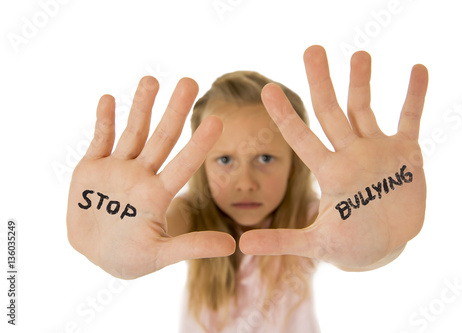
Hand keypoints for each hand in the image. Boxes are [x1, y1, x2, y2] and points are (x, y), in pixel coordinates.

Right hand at [67, 76, 234, 278]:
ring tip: (152, 79)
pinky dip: (103, 120)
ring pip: (132, 132)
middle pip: (162, 138)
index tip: (218, 120)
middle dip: (174, 111)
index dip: (198, 144)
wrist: (94, 256)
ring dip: (141, 106)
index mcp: (158, 194)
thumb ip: (191, 246)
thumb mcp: (158, 255)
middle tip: (190, 81)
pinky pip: (100, 140)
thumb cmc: (128, 259)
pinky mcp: (91, 169)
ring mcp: (117, 169)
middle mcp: (142, 176)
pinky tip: (108, 98)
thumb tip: (232, 246)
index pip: (183, 164)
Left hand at [239, 46, 427, 269]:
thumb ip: (282, 241)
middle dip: (321, 82)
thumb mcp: (316, 244)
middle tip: (311, 50)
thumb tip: (241, 245)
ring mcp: (376, 151)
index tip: (267, 89)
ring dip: (362, 82)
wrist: (385, 247)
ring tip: (359, 54)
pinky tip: (417, 69)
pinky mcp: (405, 154)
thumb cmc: (348, 245)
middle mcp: (349, 154)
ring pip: (365, 109)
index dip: (285, 116)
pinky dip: (414, 96)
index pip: (302, 138)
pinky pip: (409, 119)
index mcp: (329, 172)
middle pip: (330, 112)